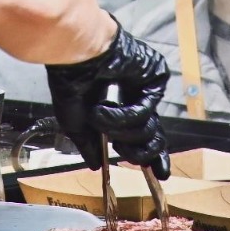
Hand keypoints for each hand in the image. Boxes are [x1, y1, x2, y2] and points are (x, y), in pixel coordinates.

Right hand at [46, 22, 172, 178]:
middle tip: (120, 148)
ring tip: (100, 116)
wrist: (75, 55)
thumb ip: (89, 146)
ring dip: (121, 130)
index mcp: (122, 110)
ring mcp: (149, 90)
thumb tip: (95, 166)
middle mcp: (138, 101)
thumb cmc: (71, 81)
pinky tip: (106, 105)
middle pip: (153, 139)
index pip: (145, 138)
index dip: (153, 157)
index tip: (159, 175)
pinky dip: (123, 115)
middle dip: (136, 151)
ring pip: (149, 130)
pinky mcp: (156, 78)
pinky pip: (146, 111)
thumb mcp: (76, 124)